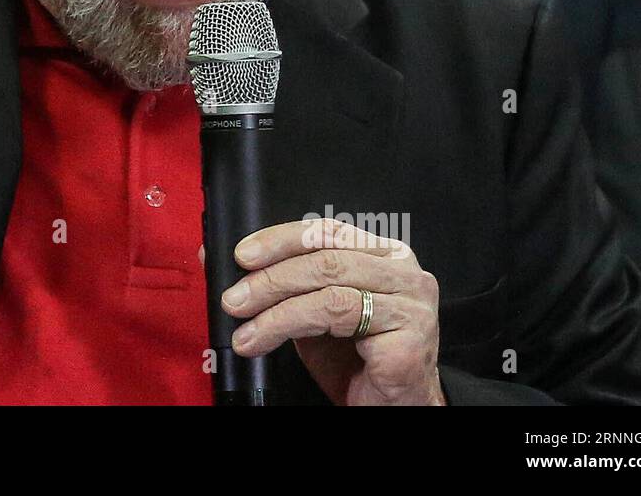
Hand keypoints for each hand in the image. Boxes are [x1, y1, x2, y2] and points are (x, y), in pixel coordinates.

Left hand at [217, 217, 445, 405]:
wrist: (390, 409)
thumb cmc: (355, 361)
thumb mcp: (312, 313)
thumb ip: (283, 284)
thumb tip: (229, 261)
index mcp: (383, 255)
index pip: (327, 232)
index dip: (280, 239)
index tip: (242, 256)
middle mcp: (403, 273)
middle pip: (325, 259)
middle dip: (270, 278)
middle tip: (235, 299)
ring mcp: (411, 303)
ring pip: (329, 289)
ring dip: (275, 310)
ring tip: (245, 330)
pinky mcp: (409, 336)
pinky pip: (340, 318)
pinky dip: (292, 325)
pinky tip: (267, 341)